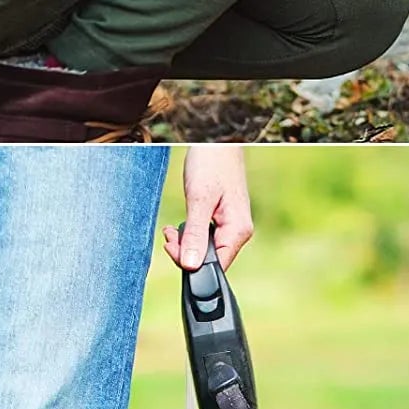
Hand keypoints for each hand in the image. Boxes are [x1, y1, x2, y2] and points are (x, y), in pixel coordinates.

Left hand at [162, 145, 252, 270]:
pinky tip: (182, 226)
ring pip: (206, 250)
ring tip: (172, 229)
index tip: (171, 245)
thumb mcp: (199, 200)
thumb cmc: (212, 164)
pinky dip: (191, 235)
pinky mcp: (223, 221)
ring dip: (186, 243)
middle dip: (185, 252)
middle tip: (169, 234)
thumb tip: (191, 265)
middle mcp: (238, 232)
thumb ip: (196, 234)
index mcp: (238, 230)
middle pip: (209, 259)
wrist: (217, 142)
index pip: (215, 264)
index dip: (190, 263)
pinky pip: (206, 238)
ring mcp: (232, 227)